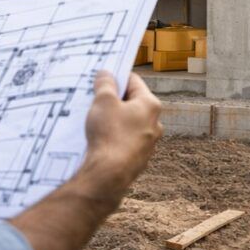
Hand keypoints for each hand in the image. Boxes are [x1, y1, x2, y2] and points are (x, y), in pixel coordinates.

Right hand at [78, 70, 162, 203]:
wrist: (109, 175)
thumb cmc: (110, 134)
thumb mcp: (103, 101)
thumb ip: (105, 84)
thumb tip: (105, 74)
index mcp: (150, 105)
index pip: (133, 81)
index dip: (116, 77)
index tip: (101, 79)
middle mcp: (154, 123)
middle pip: (132, 103)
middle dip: (114, 100)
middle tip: (95, 99)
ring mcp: (147, 143)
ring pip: (128, 123)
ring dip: (113, 119)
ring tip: (95, 119)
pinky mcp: (138, 158)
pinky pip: (125, 140)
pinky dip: (114, 137)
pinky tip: (99, 139)